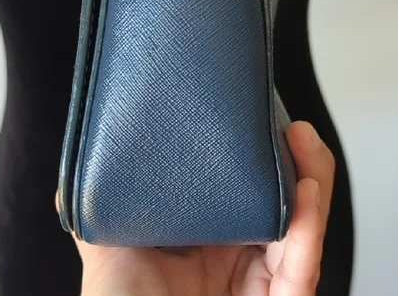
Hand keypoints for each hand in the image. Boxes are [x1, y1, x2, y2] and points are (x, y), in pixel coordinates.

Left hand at [68, 121, 334, 295]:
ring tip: (303, 144)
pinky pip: (299, 269)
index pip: (249, 189)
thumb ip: (103, 202)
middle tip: (290, 127)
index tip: (261, 119)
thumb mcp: (108, 243)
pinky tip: (307, 191)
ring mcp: (261, 284)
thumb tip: (84, 159)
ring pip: (303, 229)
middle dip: (298, 160)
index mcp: (211, 237)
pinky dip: (308, 229)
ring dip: (312, 182)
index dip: (264, 154)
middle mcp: (241, 256)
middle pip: (286, 203)